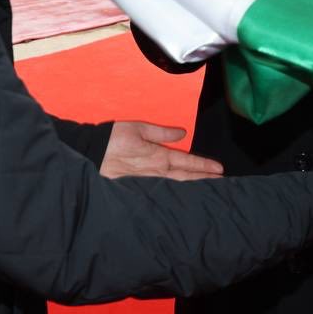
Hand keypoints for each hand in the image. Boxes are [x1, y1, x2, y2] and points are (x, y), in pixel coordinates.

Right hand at [99, 122, 223, 180]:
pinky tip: (181, 185)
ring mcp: (148, 178)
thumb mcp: (139, 128)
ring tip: (206, 183)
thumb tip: (182, 133)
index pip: (186, 162)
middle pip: (184, 176)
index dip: (203, 165)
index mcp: (158, 157)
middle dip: (203, 177)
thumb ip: (162, 132)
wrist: (92, 153)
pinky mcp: (139, 181)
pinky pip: (164, 183)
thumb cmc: (114, 137)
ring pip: (175, 181)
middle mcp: (156, 171)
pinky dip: (176, 183)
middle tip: (220, 180)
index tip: (219, 169)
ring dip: (192, 182)